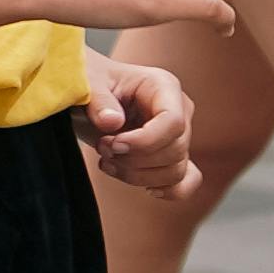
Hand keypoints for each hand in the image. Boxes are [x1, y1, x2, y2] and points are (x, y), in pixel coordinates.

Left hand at [75, 53, 200, 200]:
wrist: (87, 94)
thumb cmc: (89, 82)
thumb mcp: (87, 83)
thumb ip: (98, 100)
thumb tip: (112, 122)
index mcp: (163, 86)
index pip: (173, 123)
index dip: (144, 142)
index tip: (111, 144)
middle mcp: (179, 110)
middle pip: (175, 150)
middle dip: (134, 159)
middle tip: (103, 149)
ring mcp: (179, 134)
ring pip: (176, 171)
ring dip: (138, 175)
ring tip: (107, 162)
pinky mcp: (172, 155)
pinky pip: (187, 180)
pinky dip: (170, 190)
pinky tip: (147, 189)